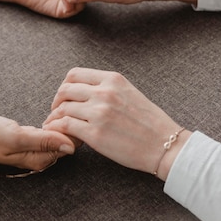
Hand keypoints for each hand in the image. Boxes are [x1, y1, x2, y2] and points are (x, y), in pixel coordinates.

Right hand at [0, 114, 75, 170]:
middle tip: (60, 107)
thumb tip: (71, 146)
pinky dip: (52, 121)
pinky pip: (47, 131)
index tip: (66, 113)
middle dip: (69, 123)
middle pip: (66, 140)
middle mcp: (40, 156)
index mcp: (40, 159)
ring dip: (61, 121)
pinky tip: (48, 113)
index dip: (73, 127)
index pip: (70, 145)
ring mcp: (34, 147)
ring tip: (55, 108)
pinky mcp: (28, 138)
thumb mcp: (17, 137)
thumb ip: (44, 142)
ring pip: (58, 134)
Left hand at [42, 67, 189, 179]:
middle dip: (56, 102)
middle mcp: (104, 92)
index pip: (75, 74)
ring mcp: (99, 113)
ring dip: (55, 118)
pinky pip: (65, 126)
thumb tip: (86, 91)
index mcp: (113, 80)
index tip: (64, 97)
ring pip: (63, 109)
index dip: (64, 86)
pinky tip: (61, 135)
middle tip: (56, 112)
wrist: (165, 145)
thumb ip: (108, 88)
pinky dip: (57, 130)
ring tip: (56, 126)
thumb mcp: (130, 93)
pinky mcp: (95, 134)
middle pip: (65, 90)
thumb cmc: (150, 123)